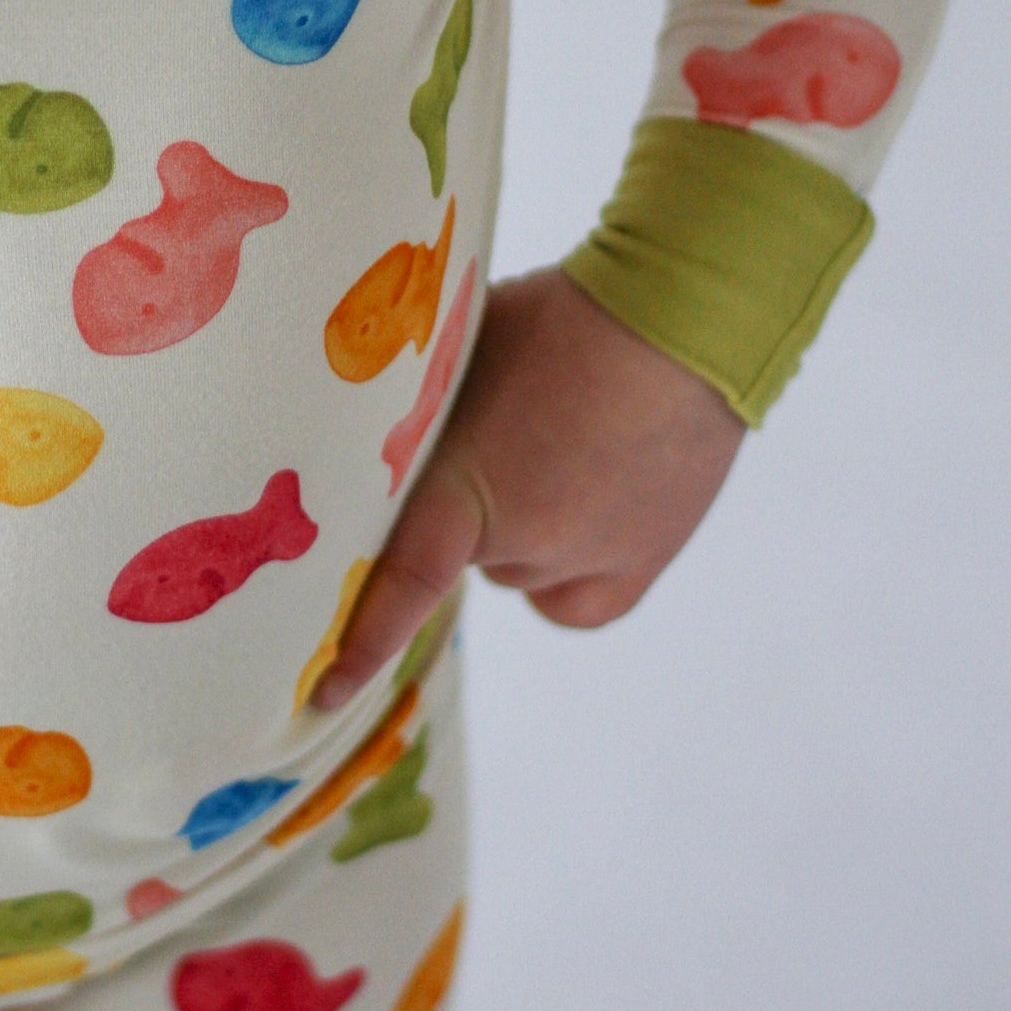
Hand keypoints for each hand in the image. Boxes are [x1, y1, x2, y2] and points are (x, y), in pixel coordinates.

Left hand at [310, 266, 745, 711]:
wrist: (686, 321)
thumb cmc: (562, 317)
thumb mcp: (466, 354)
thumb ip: (425, 415)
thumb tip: (380, 439)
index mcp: (466, 485)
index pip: (402, 581)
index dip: (361, 643)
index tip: (324, 692)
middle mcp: (525, 538)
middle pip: (464, 555)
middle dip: (466, 510)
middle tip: (498, 438)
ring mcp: (588, 559)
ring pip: (519, 570)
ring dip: (519, 531)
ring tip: (557, 451)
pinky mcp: (640, 564)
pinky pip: (573, 596)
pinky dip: (565, 567)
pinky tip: (585, 508)